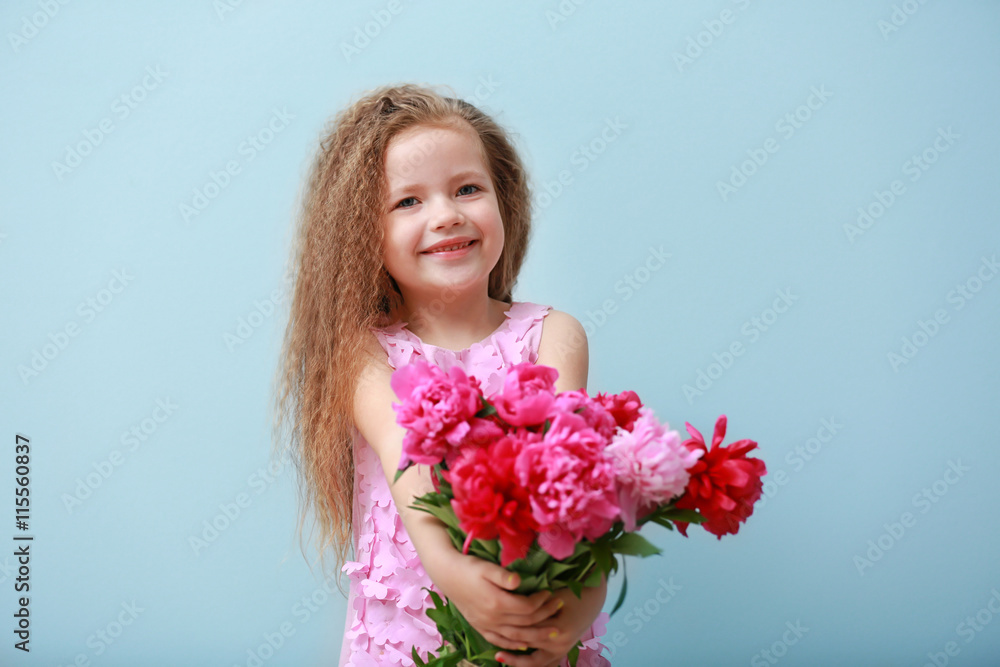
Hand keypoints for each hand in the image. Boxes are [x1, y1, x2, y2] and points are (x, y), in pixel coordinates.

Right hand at [437, 553, 566, 650]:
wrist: (446, 574)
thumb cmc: (468, 567)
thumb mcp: (485, 567)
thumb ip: (503, 576)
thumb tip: (520, 581)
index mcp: (496, 603)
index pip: (527, 607)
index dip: (541, 601)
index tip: (550, 592)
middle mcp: (492, 618)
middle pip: (525, 623)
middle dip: (545, 616)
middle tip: (560, 607)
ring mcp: (486, 625)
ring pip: (516, 637)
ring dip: (535, 635)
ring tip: (552, 632)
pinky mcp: (480, 627)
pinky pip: (499, 641)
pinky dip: (513, 645)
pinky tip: (523, 645)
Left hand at [494, 576, 607, 666]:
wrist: (592, 598)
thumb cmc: (573, 593)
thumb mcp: (555, 596)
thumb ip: (537, 607)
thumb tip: (513, 610)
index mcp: (560, 629)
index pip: (530, 630)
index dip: (512, 626)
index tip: (496, 624)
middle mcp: (561, 644)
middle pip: (529, 645)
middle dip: (511, 645)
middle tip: (495, 647)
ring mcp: (562, 650)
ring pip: (535, 662)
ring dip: (518, 661)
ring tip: (500, 657)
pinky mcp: (563, 651)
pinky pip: (545, 664)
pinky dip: (530, 664)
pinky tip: (515, 662)